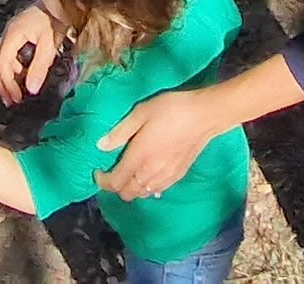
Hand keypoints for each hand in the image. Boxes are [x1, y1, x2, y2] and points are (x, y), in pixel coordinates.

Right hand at [0, 0, 63, 105]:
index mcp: (12, 35)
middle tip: (10, 101)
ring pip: (0, 57)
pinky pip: (8, 52)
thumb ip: (39, 67)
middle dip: (2, 82)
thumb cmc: (55, 19)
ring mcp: (11, 31)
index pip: (2, 64)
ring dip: (6, 75)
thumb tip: (31, 90)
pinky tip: (23, 74)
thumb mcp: (49, 45)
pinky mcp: (18, 31)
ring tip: (16, 91)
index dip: (7, 84)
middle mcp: (7, 33)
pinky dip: (13, 66)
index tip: (17, 99)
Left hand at [98, 83, 226, 201]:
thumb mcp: (141, 113)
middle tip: (112, 172)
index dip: (102, 181)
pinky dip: (147, 188)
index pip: (115, 182)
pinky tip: (148, 175)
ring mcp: (166, 177)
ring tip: (129, 173)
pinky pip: (157, 191)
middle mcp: (150, 173)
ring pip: (142, 194)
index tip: (98, 171)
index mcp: (138, 157)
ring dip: (132, 188)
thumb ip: (120, 132)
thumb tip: (101, 146)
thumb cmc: (171, 109)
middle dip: (116, 187)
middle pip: (127, 193)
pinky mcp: (178, 176)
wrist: (204, 116)